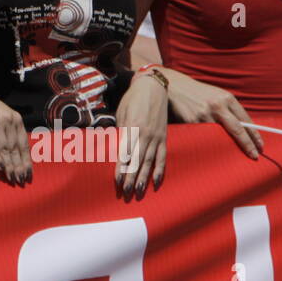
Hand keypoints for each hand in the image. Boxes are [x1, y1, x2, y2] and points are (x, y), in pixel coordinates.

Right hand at [0, 81, 31, 184]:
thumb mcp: (2, 116)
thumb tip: (15, 151)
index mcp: (16, 119)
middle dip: (19, 166)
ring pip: (6, 149)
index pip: (24, 144)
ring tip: (12, 178)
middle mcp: (9, 121)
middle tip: (21, 180)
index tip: (28, 174)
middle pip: (16, 149)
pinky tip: (0, 168)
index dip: (26, 160)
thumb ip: (9, 131)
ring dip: (9, 165)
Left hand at [114, 73, 167, 196]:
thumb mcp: (122, 113)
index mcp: (132, 127)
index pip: (125, 153)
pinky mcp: (164, 137)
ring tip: (139, 191)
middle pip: (137, 161)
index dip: (121, 168)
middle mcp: (145, 134)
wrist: (152, 87)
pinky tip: (155, 181)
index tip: (117, 181)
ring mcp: (156, 136)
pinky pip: (162, 156)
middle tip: (127, 193)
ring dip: (144, 177)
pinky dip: (159, 169)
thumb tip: (117, 150)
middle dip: (132, 178)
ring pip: (149, 161)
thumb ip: (121, 132)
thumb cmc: (132, 99)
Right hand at [163, 68, 262, 158]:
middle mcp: (217, 105)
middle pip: (237, 130)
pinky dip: (209, 140)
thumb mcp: (219, 96)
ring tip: (231, 152)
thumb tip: (245, 128)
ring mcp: (204, 114)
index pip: (246, 120)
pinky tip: (210, 143)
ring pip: (220, 135)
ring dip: (227, 145)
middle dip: (248, 144)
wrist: (176, 86)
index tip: (261, 145)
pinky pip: (204, 135)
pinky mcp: (192, 121)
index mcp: (227, 98)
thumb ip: (231, 109)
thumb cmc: (200, 93)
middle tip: (255, 155)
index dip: (254, 135)